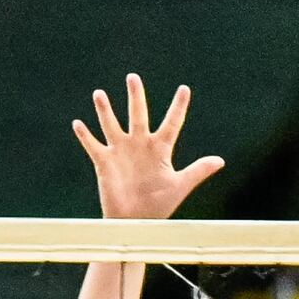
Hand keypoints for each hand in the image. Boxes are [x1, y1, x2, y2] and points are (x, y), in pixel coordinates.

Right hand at [73, 74, 223, 219]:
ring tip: (100, 93)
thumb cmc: (159, 204)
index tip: (184, 89)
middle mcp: (140, 145)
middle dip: (136, 97)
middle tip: (133, 77)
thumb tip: (221, 161)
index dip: (178, 107)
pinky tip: (78, 124)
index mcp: (161, 149)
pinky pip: (93, 145)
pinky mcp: (105, 162)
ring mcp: (121, 152)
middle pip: (138, 116)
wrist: (137, 221)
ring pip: (112, 125)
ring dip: (105, 110)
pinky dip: (85, 136)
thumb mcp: (180, 185)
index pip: (172, 123)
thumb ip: (198, 171)